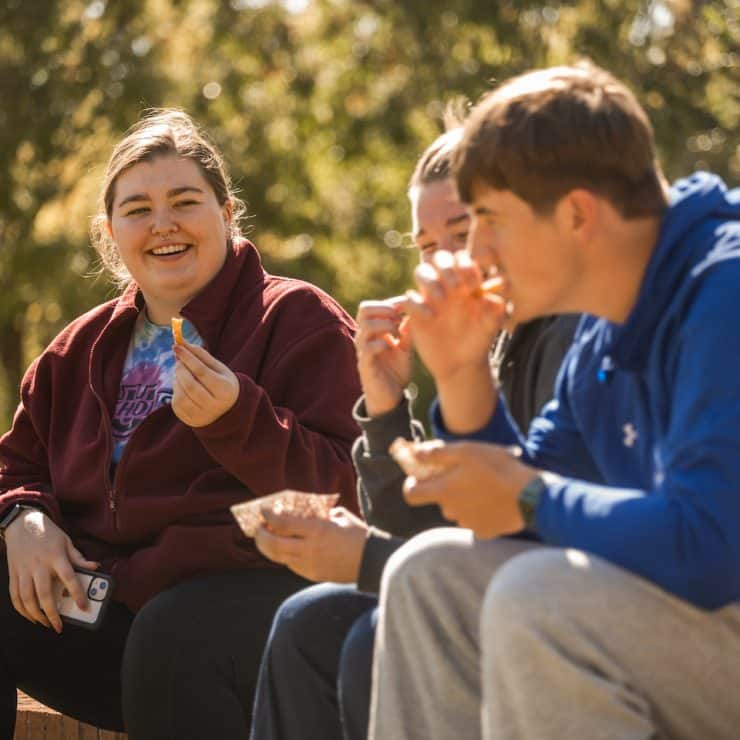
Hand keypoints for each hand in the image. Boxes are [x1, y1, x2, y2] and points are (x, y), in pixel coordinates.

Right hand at [4, 509, 99, 632]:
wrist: (22, 523)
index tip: (84, 607)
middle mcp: (38, 565)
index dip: (77, 594)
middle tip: (59, 626)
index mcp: (56, 556)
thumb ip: (79, 557)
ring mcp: (24, 571)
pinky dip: (21, 609)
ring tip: (45, 623)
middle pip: (44, 594)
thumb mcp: (67, 541)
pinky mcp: (13, 574)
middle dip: (52, 613)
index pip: (69, 578)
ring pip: (27, 599)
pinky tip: (30, 616)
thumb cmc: (48, 533)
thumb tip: (95, 567)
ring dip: (36, 615)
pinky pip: (14, 596)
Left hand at [172, 343, 238, 426]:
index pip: (202, 372)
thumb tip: (182, 343)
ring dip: (176, 380)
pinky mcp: (191, 420)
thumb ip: (201, 355)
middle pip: (190, 385)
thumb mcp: (218, 368)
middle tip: (178, 360)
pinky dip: (176, 391)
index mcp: (224, 389)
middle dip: (181, 369)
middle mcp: (214, 405)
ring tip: (181, 373)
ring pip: (181, 396)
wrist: (228, 410)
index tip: (177, 346)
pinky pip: (177, 404)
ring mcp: (202, 415)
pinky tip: (182, 386)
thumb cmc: (222, 383)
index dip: (188, 358)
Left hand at [254, 506, 367, 582]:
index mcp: (317, 530)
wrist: (371, 561)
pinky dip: (282, 556)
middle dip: (261, 535)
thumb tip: (303, 512)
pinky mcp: (312, 575)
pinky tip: (282, 548)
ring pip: (278, 558)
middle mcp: (310, 549)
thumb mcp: (340, 517)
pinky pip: (290, 565)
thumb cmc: (357, 534)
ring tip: (263, 538)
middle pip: (274, 544)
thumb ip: (320, 514)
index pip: (283, 523)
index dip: (269, 516)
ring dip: (267, 547)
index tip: (263, 509)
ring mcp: (309, 564)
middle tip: (258, 527)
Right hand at [355, 299, 412, 416]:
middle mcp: (364, 338)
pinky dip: (382, 344)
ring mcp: (363, 351)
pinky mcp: (365, 366)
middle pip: (364, 309)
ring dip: (386, 325)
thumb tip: (415, 308)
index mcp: (373, 331)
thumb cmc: (396, 371)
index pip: (372, 306)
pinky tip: (393, 347)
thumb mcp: (406, 347)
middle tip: (400, 319)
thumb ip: (407, 330)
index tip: (407, 308)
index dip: (390, 303)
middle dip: (385, 309)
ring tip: (398, 334)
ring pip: (366, 326)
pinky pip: (367, 348)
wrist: (391, 397)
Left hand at [402, 441, 537, 538]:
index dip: (412, 484)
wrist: (531, 497)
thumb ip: (436, 453)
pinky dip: (481, 509)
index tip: (421, 475)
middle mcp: (451, 511)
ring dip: (466, 496)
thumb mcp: (466, 451)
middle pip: (439, 498)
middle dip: (447, 485)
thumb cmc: (497, 469)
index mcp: (443, 491)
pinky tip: (496, 498)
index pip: (411, 494)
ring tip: (487, 482)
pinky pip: (476, 518)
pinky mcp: (485, 532)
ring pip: (458, 508)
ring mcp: (468, 524)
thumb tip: (414, 453)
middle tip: (468, 471)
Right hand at [404, 250, 505, 383]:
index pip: (461, 259)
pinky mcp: (416, 314)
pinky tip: (432, 317)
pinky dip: (418, 305)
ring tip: (442, 299)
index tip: (474, 285)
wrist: (462, 364)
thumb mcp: (491, 327)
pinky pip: (409, 299)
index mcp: (464, 283)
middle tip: (458, 286)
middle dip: (447, 267)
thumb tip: (493, 298)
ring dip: (430, 280)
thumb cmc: (478, 341)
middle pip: (439, 258)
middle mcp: (446, 286)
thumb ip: (495, 311)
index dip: (466, 265)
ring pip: (421, 271)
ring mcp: (429, 298)